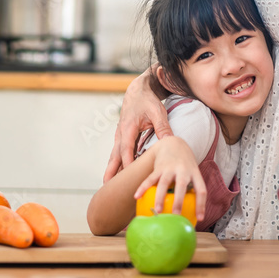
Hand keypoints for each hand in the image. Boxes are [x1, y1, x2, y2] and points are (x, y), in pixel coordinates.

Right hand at [103, 68, 172, 182]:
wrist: (138, 90)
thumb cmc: (148, 101)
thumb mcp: (157, 112)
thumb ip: (163, 127)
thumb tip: (171, 142)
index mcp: (128, 128)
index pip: (126, 150)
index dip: (127, 164)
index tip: (128, 177)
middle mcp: (121, 134)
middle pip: (115, 156)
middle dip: (111, 171)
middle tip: (107, 187)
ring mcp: (120, 135)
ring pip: (114, 155)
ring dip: (111, 169)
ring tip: (108, 185)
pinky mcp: (123, 137)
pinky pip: (118, 152)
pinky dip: (117, 163)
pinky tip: (119, 173)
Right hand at [133, 136, 207, 221]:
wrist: (173, 143)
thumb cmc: (185, 164)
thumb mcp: (192, 173)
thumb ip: (191, 189)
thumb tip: (190, 215)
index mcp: (194, 173)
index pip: (201, 190)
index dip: (201, 204)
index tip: (200, 219)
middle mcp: (183, 169)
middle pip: (181, 186)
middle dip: (179, 201)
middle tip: (176, 215)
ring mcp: (170, 167)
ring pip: (164, 182)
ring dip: (160, 197)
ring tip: (157, 210)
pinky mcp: (158, 166)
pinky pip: (150, 178)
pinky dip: (143, 188)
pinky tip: (137, 197)